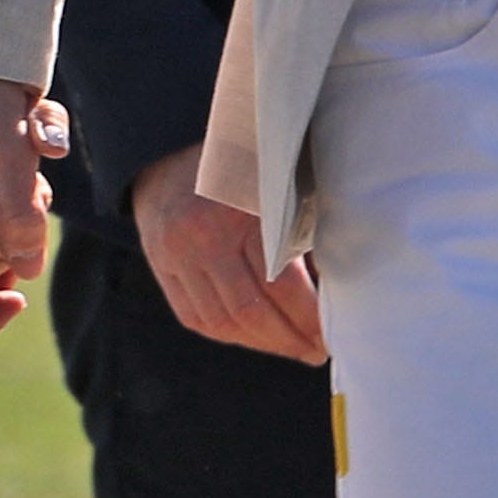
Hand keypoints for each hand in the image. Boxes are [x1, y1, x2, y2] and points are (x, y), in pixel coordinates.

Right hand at [130, 143, 325, 362]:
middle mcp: (202, 237)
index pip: (280, 287)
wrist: (172, 146)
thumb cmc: (242, 163)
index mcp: (240, 213)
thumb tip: (337, 289)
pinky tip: (253, 335)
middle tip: (315, 351)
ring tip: (289, 346)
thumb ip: (303, 229)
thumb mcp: (278, 183)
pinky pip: (195, 317)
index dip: (308, 320)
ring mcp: (176, 254)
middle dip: (288, 340)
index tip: (331, 333)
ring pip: (221, 322)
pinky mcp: (160, 265)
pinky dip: (227, 333)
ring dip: (260, 343)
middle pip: (250, 312)